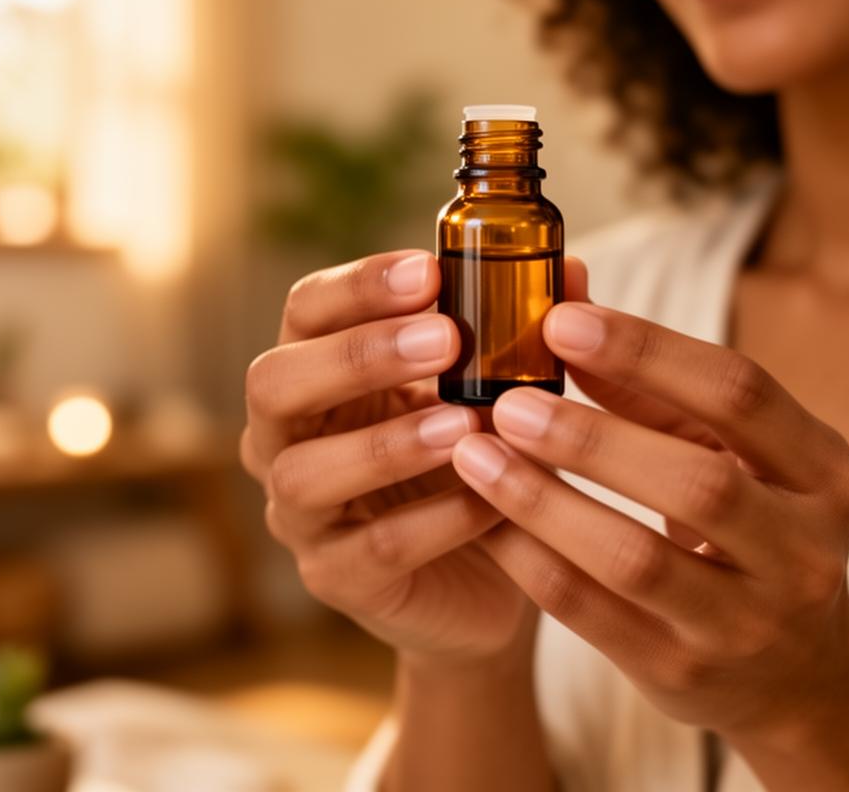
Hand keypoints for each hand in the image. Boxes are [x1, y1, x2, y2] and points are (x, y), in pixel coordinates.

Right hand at [240, 250, 588, 669]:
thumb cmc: (475, 456)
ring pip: (306, 472)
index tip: (430, 272)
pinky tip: (492, 501)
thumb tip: (575, 272)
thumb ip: (520, 332)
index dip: (358, 286)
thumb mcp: (492, 388)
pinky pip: (373, 549)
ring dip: (389, 443)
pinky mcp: (336, 577)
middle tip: (445, 341)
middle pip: (273, 382)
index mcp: (320, 371)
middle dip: (358, 355)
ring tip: (465, 424)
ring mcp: (302, 513)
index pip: (307, 309)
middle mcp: (289, 436)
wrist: (488, 574)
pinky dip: (436, 520)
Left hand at [448, 283, 848, 740]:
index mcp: (824, 471)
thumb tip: (565, 314)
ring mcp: (746, 624)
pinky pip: (589, 613)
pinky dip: (528, 557)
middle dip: (590, 436)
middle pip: (697, 482)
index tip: (562, 320)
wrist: (793, 670)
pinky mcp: (682, 672)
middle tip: (508, 400)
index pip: (740, 393)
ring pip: (634, 557)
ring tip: (477, 453)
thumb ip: (654, 389)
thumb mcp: (730, 453)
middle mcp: (803, 551)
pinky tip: (481, 518)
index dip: (647, 351)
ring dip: (543, 499)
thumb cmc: (749, 525)